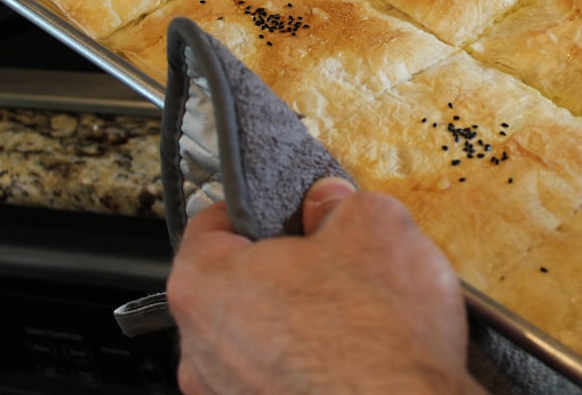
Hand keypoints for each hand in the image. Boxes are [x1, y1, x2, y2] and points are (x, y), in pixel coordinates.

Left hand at [166, 178, 485, 394]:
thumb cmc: (381, 339)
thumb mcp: (374, 226)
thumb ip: (337, 203)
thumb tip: (326, 205)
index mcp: (206, 286)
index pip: (209, 224)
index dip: (259, 208)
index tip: (291, 211)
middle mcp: (200, 351)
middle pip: (234, 286)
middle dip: (282, 271)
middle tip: (333, 263)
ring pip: (256, 338)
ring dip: (295, 324)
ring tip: (350, 319)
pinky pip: (276, 379)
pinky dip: (306, 368)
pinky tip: (352, 360)